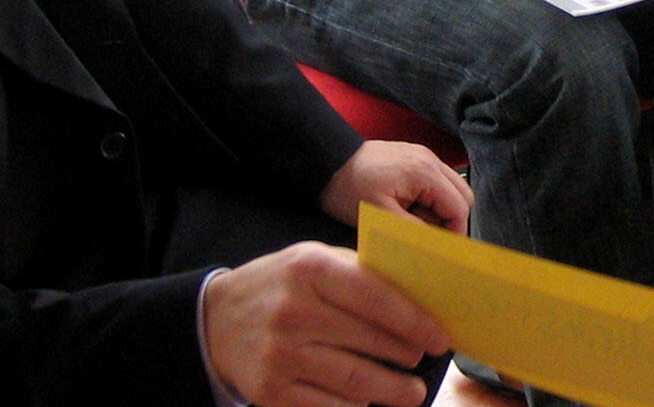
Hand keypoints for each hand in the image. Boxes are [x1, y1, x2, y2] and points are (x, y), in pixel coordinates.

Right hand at [202, 241, 447, 406]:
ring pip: (354, 381)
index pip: (375, 296)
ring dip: (391, 391)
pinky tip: (370, 402)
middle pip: (368, 342)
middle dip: (406, 356)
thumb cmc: (279, 287)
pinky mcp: (270, 392)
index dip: (413, 320)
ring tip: (412, 392)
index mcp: (311, 270)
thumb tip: (419, 299)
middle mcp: (294, 312)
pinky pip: (327, 406)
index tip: (439, 337)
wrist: (215, 321)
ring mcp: (281, 356)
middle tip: (424, 361)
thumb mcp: (313, 261)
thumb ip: (360, 274)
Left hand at [319, 140, 471, 232]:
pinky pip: (436, 181)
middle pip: (463, 196)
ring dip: (438, 208)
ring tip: (411, 219)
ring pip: (451, 188)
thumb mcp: (380, 217)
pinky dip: (428, 197)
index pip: (460, 207)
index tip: (439, 251)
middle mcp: (431, 160)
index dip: (454, 233)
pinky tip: (405, 206)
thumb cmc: (348, 188)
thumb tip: (436, 246)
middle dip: (449, 219)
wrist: (326, 160)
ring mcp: (423, 156)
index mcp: (425, 173)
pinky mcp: (414, 157)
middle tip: (423, 234)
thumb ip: (414, 231)